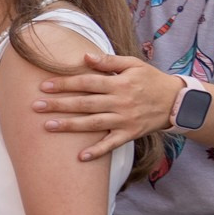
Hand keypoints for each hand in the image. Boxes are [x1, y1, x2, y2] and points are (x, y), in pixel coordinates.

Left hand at [34, 50, 179, 159]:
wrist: (178, 101)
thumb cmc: (151, 80)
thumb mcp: (134, 65)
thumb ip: (109, 61)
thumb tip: (84, 56)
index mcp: (119, 83)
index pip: (87, 82)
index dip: (65, 84)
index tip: (44, 86)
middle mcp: (120, 102)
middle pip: (85, 103)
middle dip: (59, 105)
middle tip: (35, 106)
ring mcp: (125, 119)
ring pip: (93, 123)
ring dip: (70, 126)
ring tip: (47, 127)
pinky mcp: (130, 134)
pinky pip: (111, 144)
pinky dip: (97, 151)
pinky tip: (80, 157)